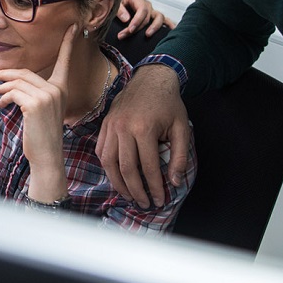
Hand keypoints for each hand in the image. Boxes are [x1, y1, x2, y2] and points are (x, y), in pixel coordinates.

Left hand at [0, 24, 75, 201]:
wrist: (46, 157)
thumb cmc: (41, 134)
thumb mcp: (39, 110)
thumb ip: (31, 93)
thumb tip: (7, 83)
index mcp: (61, 89)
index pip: (65, 61)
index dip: (68, 43)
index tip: (74, 26)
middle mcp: (57, 90)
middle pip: (25, 72)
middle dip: (5, 74)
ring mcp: (47, 96)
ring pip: (16, 82)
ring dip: (0, 88)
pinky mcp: (35, 104)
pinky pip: (13, 93)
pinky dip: (2, 96)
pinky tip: (0, 104)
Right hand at [95, 64, 189, 207]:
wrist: (151, 79)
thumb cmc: (168, 104)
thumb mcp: (182, 128)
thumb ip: (179, 156)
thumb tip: (174, 182)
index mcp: (143, 129)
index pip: (148, 167)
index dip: (154, 187)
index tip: (160, 200)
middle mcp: (123, 128)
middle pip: (126, 169)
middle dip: (136, 191)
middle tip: (145, 204)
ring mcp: (111, 126)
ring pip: (109, 162)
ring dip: (118, 183)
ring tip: (129, 196)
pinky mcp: (105, 124)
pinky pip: (101, 150)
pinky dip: (107, 167)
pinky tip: (116, 177)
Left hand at [116, 0, 174, 40]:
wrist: (118, 0)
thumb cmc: (117, 1)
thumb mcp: (115, 2)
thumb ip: (119, 9)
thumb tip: (127, 19)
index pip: (142, 10)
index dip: (137, 21)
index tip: (129, 30)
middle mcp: (146, 4)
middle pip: (147, 17)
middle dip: (137, 28)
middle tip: (125, 35)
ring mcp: (151, 10)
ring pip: (159, 17)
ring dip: (154, 27)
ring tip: (147, 35)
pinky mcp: (153, 16)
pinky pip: (164, 20)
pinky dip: (169, 25)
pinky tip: (171, 30)